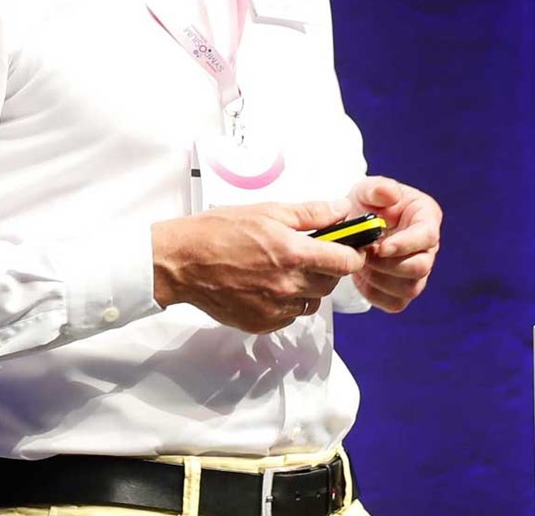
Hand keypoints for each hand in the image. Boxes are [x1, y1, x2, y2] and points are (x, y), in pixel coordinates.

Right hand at [151, 198, 365, 333]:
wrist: (181, 262)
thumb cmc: (220, 231)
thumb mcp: (269, 212)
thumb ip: (311, 214)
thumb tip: (342, 210)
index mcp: (294, 254)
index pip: (346, 263)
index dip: (353, 254)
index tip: (350, 249)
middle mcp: (288, 286)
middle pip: (330, 284)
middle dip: (328, 269)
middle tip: (311, 254)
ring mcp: (275, 309)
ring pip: (311, 303)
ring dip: (308, 289)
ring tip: (287, 270)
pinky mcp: (261, 324)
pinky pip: (289, 317)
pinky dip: (287, 304)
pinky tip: (269, 286)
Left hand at [348, 176, 441, 312]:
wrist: (354, 225)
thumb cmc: (366, 204)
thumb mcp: (367, 189)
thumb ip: (378, 188)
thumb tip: (390, 195)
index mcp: (426, 217)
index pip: (427, 236)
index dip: (405, 244)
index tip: (380, 247)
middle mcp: (428, 247)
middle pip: (421, 267)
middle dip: (389, 264)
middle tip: (364, 254)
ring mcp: (418, 272)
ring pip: (410, 288)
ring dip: (380, 279)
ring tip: (360, 262)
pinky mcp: (403, 291)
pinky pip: (395, 303)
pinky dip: (375, 294)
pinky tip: (362, 276)